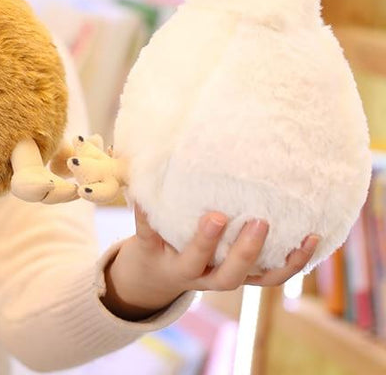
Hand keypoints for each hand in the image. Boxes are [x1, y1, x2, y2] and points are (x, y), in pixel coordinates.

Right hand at [102, 206, 319, 320]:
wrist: (159, 277)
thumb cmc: (153, 246)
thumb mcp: (143, 233)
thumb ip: (145, 212)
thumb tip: (138, 172)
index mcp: (179, 268)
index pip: (191, 258)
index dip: (204, 241)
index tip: (215, 216)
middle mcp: (207, 280)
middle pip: (230, 275)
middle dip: (245, 250)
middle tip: (259, 220)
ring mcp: (229, 280)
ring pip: (259, 280)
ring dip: (282, 260)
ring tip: (301, 235)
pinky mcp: (247, 277)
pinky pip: (273, 275)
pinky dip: (295, 261)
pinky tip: (312, 239)